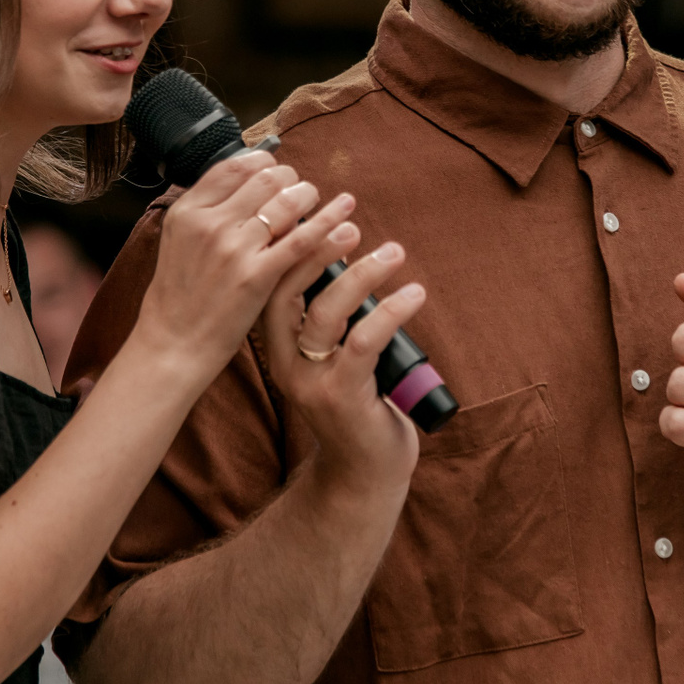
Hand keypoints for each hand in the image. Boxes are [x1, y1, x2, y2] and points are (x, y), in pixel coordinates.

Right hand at [135, 151, 358, 384]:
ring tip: (319, 200)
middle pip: (265, 177)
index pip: (235, 166)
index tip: (275, 173)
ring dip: (309, 195)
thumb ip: (207, 212)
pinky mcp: (257, 276)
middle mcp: (210, 223)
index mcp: (188, 210)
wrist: (174, 343)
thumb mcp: (179, 241)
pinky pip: (302, 239)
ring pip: (286, 201)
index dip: (263, 163)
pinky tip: (344, 215)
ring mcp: (233, 248)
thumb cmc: (179, 296)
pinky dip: (327, 223)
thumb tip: (242, 186)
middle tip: (298, 190)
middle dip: (290, 178)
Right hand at [261, 235, 421, 495]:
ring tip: (393, 252)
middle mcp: (286, 362)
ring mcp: (312, 381)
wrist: (364, 473)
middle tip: (350, 221)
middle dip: (317, 249)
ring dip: (363, 275)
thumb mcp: (334, 356)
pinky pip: (364, 341)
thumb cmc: (357, 405)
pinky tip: (414, 293)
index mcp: (279, 348)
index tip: (315, 211)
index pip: (269, 285)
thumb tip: (346, 255)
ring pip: (327, 312)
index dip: (289, 246)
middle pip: (287, 291)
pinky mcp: (343, 395)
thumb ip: (331, 318)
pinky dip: (391, 311)